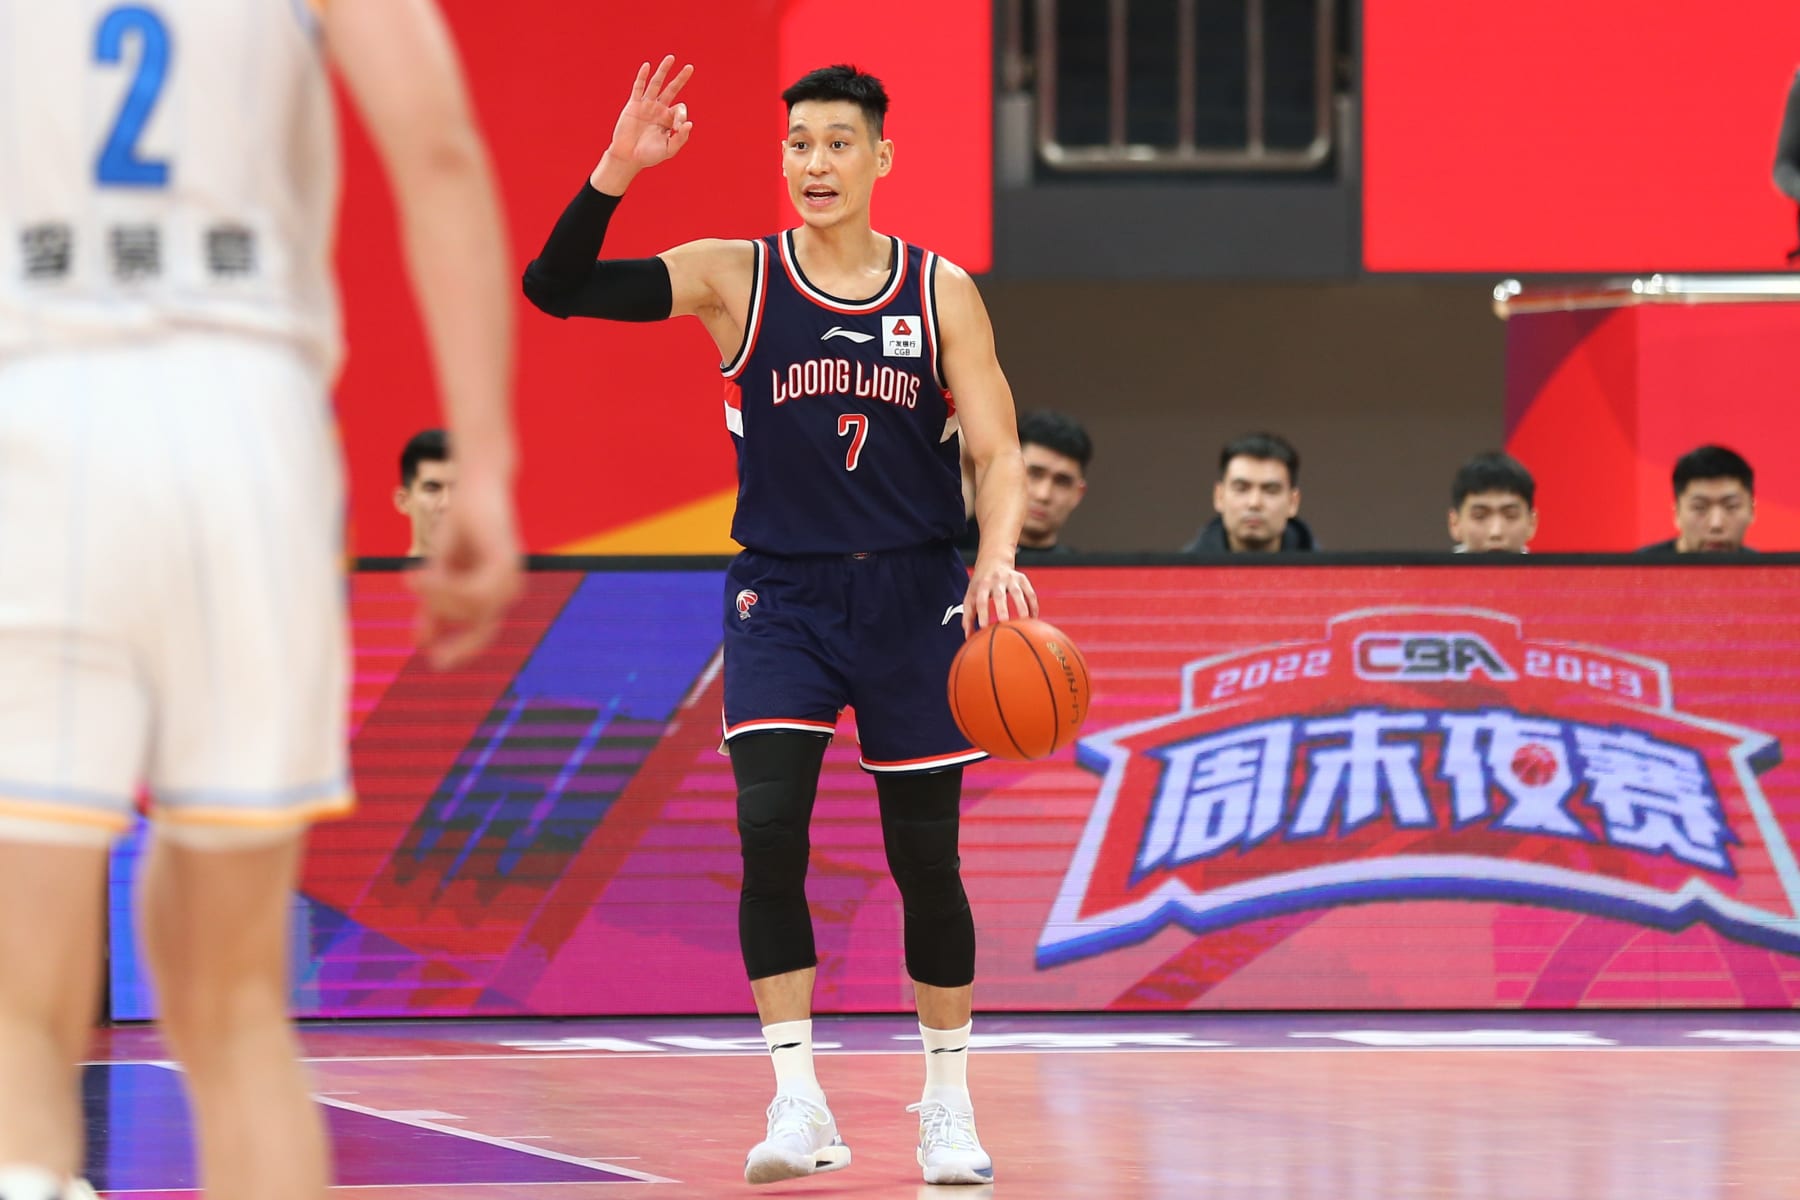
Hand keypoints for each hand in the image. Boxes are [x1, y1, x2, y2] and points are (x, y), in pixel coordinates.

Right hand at [409, 474, 521, 667]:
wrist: (476, 485)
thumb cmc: (462, 524)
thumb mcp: (440, 567)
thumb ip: (434, 604)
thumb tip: (419, 643)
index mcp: (496, 593)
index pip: (482, 633)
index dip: (460, 650)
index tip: (435, 663)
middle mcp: (508, 588)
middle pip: (473, 624)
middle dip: (440, 615)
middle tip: (413, 589)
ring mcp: (510, 576)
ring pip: (470, 608)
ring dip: (438, 598)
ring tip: (415, 576)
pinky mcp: (503, 561)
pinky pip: (472, 591)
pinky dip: (444, 587)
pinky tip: (421, 575)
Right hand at [604, 55, 694, 172]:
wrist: (628, 157)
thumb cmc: (649, 155)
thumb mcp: (669, 149)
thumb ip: (680, 138)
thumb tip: (690, 123)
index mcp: (668, 119)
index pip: (680, 109)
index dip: (682, 115)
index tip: (678, 128)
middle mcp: (659, 109)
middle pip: (672, 89)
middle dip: (681, 78)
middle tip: (690, 67)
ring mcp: (646, 105)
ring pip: (656, 84)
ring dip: (663, 71)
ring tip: (671, 58)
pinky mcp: (633, 105)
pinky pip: (638, 88)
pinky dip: (642, 77)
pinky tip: (647, 66)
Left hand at [962, 557, 1038, 636]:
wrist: (994, 560)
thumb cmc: (980, 583)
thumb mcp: (971, 594)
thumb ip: (968, 615)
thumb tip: (968, 636)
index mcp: (982, 585)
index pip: (981, 600)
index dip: (982, 613)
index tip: (983, 627)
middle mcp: (996, 580)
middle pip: (999, 595)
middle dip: (1002, 609)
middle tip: (1004, 623)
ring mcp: (1011, 578)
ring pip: (1018, 593)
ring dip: (1022, 607)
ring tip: (1025, 622)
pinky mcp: (1022, 579)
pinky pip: (1030, 593)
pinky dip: (1033, 606)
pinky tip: (1034, 619)